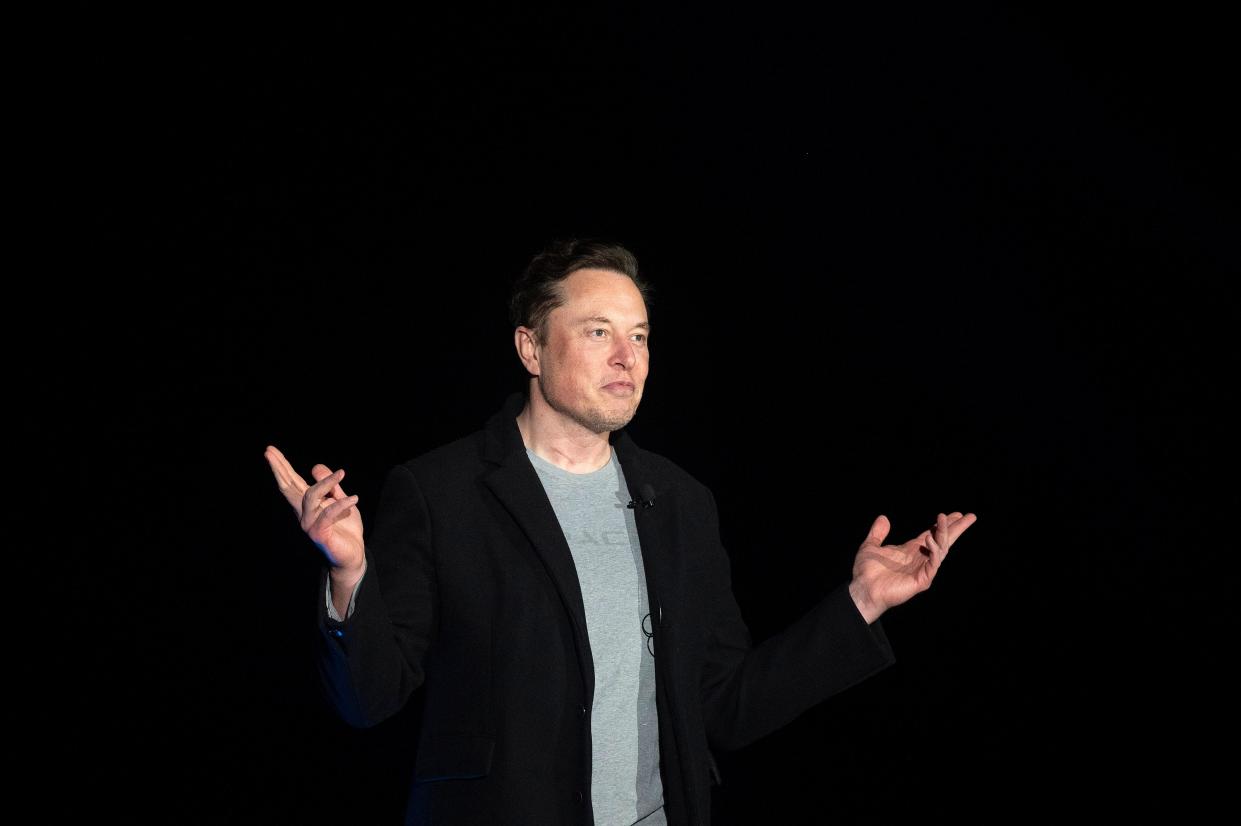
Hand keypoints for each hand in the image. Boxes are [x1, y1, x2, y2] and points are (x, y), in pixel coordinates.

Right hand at [264, 445, 364, 575]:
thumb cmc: (345, 528)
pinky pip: (328, 514)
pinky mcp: (319, 533)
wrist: (353, 555)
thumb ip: (330, 486)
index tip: (270, 450)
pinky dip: (341, 504)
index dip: (281, 467)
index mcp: (308, 504)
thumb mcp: (339, 501)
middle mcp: (304, 513)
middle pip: (288, 487)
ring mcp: (309, 524)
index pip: (291, 482)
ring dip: (326, 482)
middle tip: (268, 451)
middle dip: (279, 468)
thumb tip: (315, 466)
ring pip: (311, 496)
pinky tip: (354, 498)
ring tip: (342, 473)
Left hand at [848, 511, 975, 622]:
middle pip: (943, 540)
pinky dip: (934, 550)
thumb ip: (877, 533)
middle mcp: (920, 558)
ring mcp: (923, 569)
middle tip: (970, 516)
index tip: (956, 514)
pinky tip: (930, 538)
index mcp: (911, 550)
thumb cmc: (866, 572)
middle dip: (956, 528)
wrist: (862, 590)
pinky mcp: (922, 580)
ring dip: (944, 533)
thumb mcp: (871, 546)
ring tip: (944, 518)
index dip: (943, 524)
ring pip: (940, 549)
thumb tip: (883, 517)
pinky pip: (933, 563)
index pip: (932, 534)